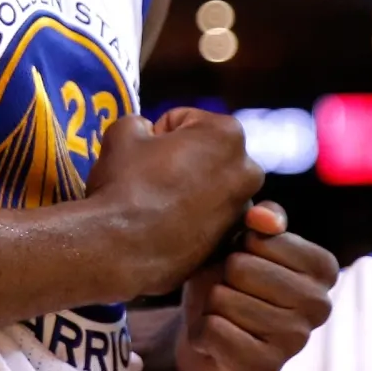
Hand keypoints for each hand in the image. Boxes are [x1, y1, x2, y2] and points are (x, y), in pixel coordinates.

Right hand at [84, 109, 264, 297]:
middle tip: (149, 178)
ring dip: (188, 188)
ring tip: (157, 204)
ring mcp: (244, 208)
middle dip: (180, 161)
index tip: (143, 155)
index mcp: (227, 133)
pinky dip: (192, 217)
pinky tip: (166, 224)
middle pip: (204, 153)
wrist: (123, 249)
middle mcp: (248, 169)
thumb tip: (147, 133)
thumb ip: (141, 123)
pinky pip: (210, 217)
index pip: (183, 121)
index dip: (156, 135)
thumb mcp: (123, 132)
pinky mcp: (233, 240)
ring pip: (209, 185)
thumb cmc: (126, 184)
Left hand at [174, 202, 337, 370]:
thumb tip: (262, 218)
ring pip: (223, 298)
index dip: (238, 247)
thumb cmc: (231, 282)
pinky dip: (201, 332)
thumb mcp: (245, 240)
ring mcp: (296, 341)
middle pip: (240, 268)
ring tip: (223, 315)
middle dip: (221, 277)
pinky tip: (215, 340)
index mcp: (324, 268)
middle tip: (230, 292)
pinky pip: (213, 330)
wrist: (209, 339)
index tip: (246, 266)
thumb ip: (263, 218)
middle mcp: (320, 306)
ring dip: (210, 305)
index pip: (261, 238)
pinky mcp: (266, 368)